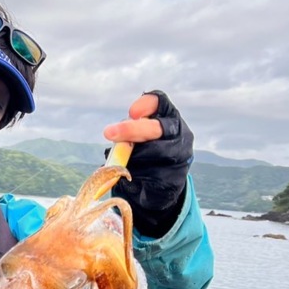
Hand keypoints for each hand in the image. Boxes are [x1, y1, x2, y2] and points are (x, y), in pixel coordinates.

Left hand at [103, 91, 193, 237]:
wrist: (159, 186)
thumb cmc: (145, 153)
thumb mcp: (138, 137)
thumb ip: (131, 131)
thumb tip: (114, 132)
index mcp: (169, 117)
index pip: (160, 102)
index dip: (147, 104)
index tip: (132, 112)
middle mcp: (178, 134)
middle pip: (156, 128)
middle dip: (131, 130)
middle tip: (108, 133)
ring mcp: (179, 156)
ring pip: (153, 152)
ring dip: (131, 156)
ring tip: (118, 160)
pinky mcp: (174, 178)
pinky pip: (151, 174)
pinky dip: (135, 174)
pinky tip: (127, 175)